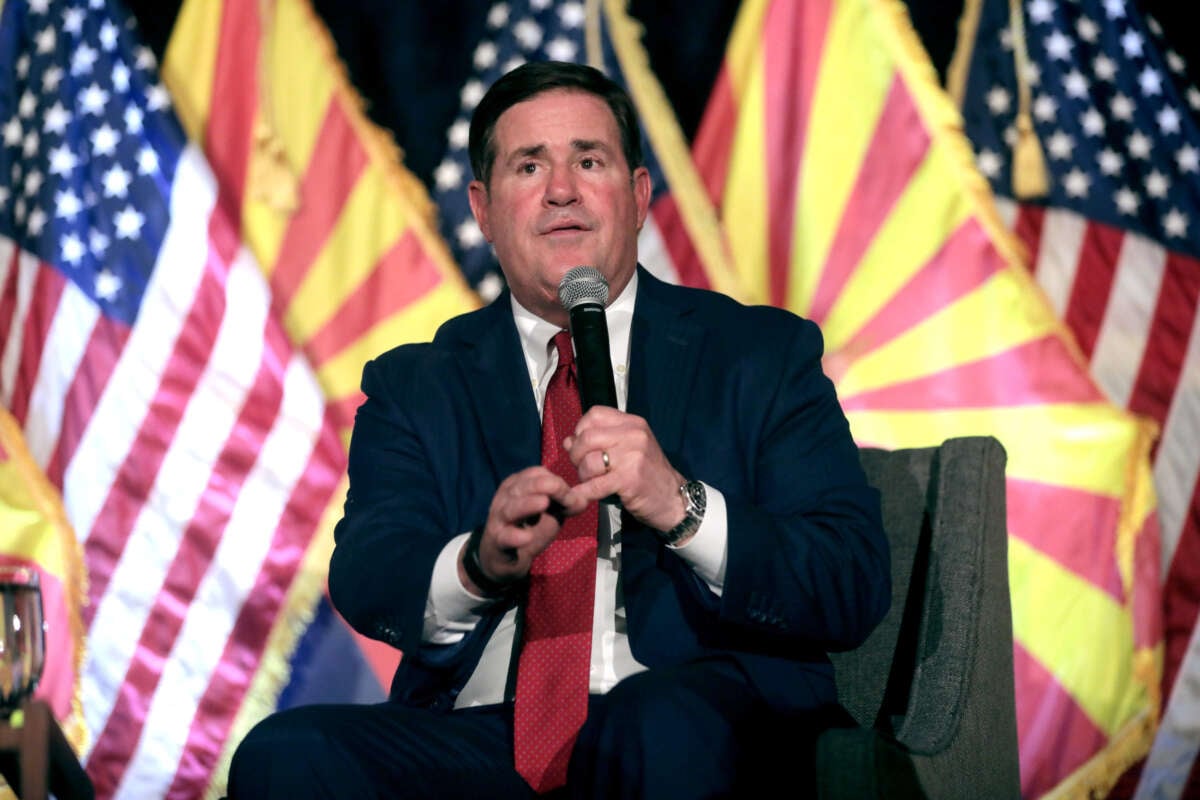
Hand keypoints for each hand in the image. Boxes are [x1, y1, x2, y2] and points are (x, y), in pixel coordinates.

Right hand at [459, 466, 588, 593]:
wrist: (504, 558)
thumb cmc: (528, 528)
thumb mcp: (550, 513)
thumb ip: (566, 504)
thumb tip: (583, 500)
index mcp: (518, 485)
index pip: (536, 474)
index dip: (556, 481)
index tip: (571, 497)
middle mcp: (506, 498)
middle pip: (522, 487)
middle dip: (543, 486)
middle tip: (560, 490)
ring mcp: (500, 520)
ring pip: (511, 509)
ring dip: (527, 505)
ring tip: (543, 503)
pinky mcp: (498, 542)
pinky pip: (505, 538)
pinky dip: (515, 537)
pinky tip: (526, 537)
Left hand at [564, 406, 686, 533]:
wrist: (673, 499)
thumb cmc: (649, 475)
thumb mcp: (628, 450)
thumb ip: (599, 442)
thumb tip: (568, 441)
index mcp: (633, 424)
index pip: (595, 414)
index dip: (581, 430)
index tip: (582, 445)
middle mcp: (634, 435)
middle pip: (587, 437)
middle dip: (576, 455)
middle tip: (581, 467)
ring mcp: (633, 457)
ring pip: (589, 461)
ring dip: (583, 475)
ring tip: (591, 481)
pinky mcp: (630, 479)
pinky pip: (596, 485)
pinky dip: (585, 492)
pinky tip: (583, 496)